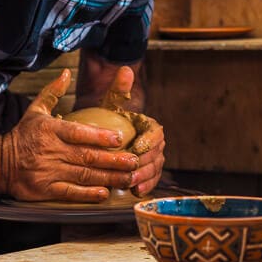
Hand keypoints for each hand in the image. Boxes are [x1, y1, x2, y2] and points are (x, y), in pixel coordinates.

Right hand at [1, 70, 139, 201]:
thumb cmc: (22, 135)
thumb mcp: (36, 110)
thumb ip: (53, 92)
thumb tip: (66, 72)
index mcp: (50, 130)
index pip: (78, 132)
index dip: (99, 136)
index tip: (119, 138)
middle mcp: (50, 151)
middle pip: (86, 156)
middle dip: (113, 160)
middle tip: (134, 161)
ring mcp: (47, 172)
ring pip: (83, 175)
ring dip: (108, 177)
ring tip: (128, 177)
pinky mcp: (44, 190)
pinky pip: (69, 193)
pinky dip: (88, 194)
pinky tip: (105, 193)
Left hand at [101, 67, 165, 196]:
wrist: (105, 140)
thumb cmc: (108, 122)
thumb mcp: (111, 106)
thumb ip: (118, 90)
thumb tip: (125, 69)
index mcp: (150, 127)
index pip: (156, 134)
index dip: (148, 143)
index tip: (135, 149)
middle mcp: (156, 144)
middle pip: (156, 154)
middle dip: (144, 164)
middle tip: (130, 170)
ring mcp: (154, 160)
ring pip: (155, 169)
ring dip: (144, 177)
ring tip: (130, 183)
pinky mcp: (148, 174)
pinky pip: (151, 181)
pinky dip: (145, 186)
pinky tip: (136, 191)